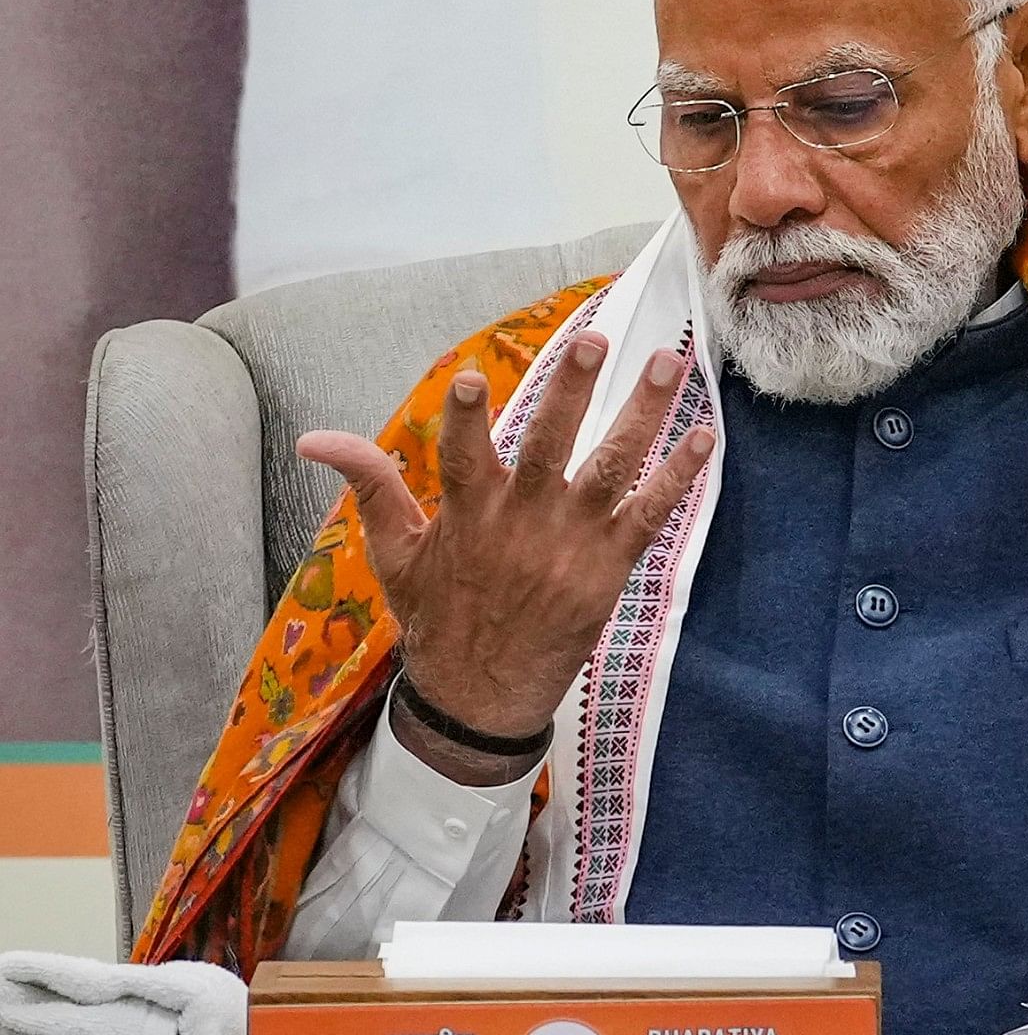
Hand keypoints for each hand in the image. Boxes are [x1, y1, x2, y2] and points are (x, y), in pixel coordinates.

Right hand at [299, 335, 714, 786]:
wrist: (482, 694)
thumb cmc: (436, 615)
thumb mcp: (394, 553)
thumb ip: (370, 485)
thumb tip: (314, 437)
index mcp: (467, 516)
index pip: (460, 456)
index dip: (462, 419)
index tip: (469, 375)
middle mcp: (523, 523)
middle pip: (549, 447)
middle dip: (573, 391)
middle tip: (597, 340)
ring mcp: (572, 543)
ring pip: (613, 468)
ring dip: (643, 415)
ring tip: (668, 364)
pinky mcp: (610, 565)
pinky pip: (652, 513)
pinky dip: (680, 475)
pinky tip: (708, 436)